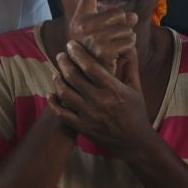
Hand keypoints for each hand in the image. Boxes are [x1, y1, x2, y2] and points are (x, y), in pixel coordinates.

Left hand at [48, 41, 151, 156]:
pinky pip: (62, 114)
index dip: (78, 53)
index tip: (71, 45)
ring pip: (65, 94)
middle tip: (60, 55)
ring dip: (57, 80)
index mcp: (113, 89)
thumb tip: (129, 46)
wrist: (135, 142)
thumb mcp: (136, 88)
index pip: (90, 66)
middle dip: (64, 63)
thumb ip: (131, 66)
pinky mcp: (83, 128)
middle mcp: (99, 101)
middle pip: (74, 77)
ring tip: (56, 73)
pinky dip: (53, 103)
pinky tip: (50, 94)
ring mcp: (89, 116)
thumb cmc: (136, 112)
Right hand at [66, 0, 136, 72]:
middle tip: (116, 37)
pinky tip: (118, 55)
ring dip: (127, 39)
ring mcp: (90, 38)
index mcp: (80, 16)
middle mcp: (81, 25)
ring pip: (126, 28)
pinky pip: (128, 40)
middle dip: (125, 26)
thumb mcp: (101, 33)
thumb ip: (114, 19)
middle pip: (119, 14)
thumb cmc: (97, 53)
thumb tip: (133, 18)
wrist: (88, 79)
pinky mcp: (101, 50)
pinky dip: (128, 48)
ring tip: (115, 48)